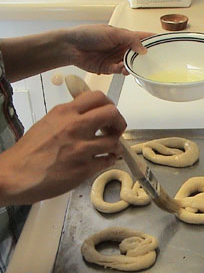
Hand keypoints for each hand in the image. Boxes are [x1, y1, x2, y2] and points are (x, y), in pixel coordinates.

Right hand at [0, 91, 125, 204]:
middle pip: (112, 114)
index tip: (107, 115)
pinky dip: (109, 160)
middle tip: (114, 130)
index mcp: (65, 112)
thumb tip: (90, 114)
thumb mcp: (49, 122)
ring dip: (116, 146)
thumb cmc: (30, 151)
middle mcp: (76, 127)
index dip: (109, 106)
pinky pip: (108, 161)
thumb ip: (70, 116)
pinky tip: (104, 160)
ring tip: (110, 149)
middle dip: (119, 122)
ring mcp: (81, 148)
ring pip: (114, 141)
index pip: (98, 97)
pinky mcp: (84, 168)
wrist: (16, 175)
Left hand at [66, 24, 153, 74]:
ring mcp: (116, 58)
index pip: (142, 38)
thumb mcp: (112, 32)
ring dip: (134, 66)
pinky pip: (121, 71)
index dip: (152, 40)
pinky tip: (124, 70)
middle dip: (146, 57)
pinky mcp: (109, 68)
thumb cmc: (88, 34)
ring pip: (131, 64)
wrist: (71, 46)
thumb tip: (144, 49)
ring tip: (137, 67)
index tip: (163, 44)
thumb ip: (130, 39)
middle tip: (154, 61)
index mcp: (124, 36)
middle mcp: (122, 47)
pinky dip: (124, 71)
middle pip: (139, 54)